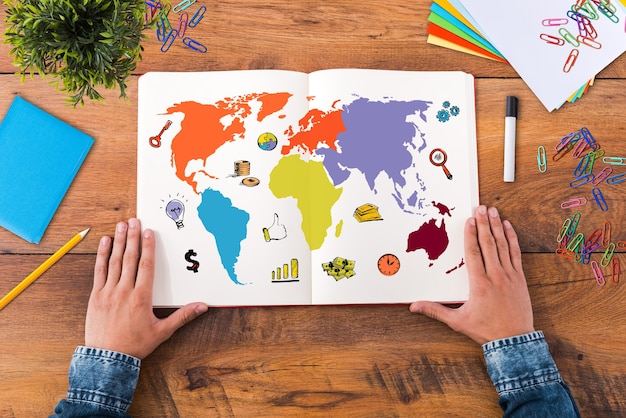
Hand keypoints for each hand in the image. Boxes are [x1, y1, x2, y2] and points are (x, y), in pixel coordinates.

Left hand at [85, 219, 207, 358]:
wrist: (108, 358)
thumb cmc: (136, 345)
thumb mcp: (163, 331)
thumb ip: (182, 316)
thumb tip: (202, 307)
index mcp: (142, 298)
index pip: (146, 266)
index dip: (148, 247)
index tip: (148, 232)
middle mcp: (124, 291)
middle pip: (130, 259)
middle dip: (132, 238)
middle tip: (134, 221)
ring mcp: (108, 292)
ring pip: (114, 261)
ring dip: (118, 241)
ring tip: (121, 226)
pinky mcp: (96, 296)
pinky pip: (99, 271)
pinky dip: (102, 256)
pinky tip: (105, 242)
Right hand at [409, 206, 533, 344]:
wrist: (514, 341)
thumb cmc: (485, 330)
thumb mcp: (457, 321)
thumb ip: (435, 311)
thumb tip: (414, 307)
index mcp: (479, 283)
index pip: (473, 253)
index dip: (470, 235)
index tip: (469, 220)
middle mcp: (495, 275)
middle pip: (488, 244)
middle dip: (484, 224)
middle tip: (481, 208)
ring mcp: (509, 275)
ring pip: (502, 245)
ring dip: (497, 227)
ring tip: (494, 212)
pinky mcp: (520, 278)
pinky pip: (516, 254)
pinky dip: (512, 239)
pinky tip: (508, 227)